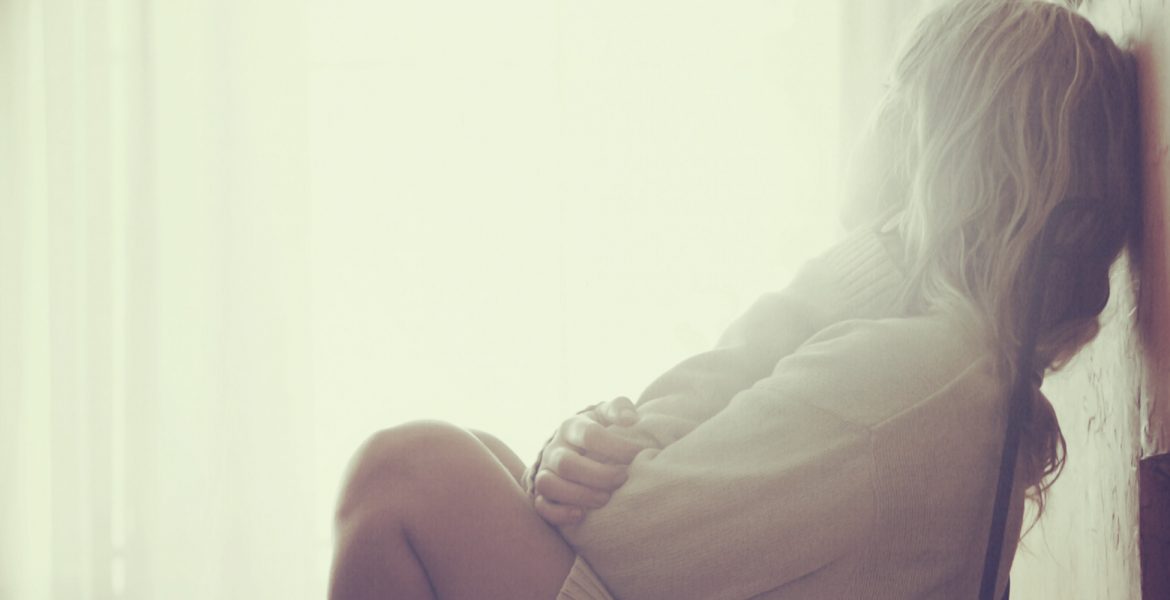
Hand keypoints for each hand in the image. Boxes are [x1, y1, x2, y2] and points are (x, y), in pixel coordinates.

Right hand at [534, 396, 651, 525]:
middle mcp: (554, 449)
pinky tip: (581, 515)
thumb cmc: (598, 431)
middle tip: (623, 479)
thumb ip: (619, 407)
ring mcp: (546, 472)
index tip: (639, 454)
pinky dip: (559, 513)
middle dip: (598, 475)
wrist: (572, 447)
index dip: (616, 446)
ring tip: (605, 499)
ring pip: (549, 485)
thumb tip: (630, 418)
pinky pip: (541, 507)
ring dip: (579, 495)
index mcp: (571, 426)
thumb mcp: (606, 414)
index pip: (590, 434)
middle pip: (567, 464)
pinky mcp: (542, 495)